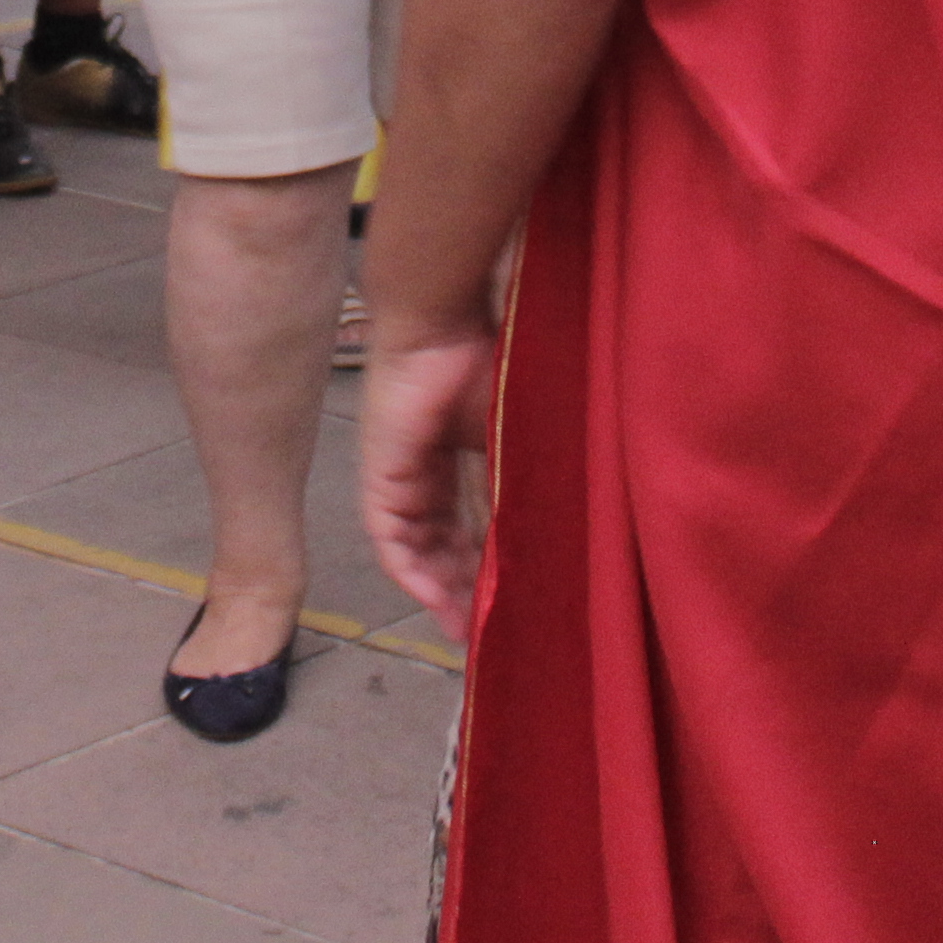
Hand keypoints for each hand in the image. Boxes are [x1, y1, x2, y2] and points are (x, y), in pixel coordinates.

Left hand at [357, 317, 501, 637]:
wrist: (448, 318)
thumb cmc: (494, 357)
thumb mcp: (521, 433)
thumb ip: (529, 478)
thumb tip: (562, 530)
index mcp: (462, 452)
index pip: (471, 521)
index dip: (487, 561)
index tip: (509, 597)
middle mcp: (428, 468)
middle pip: (443, 542)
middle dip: (463, 585)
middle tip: (485, 624)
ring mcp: (401, 472)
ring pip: (417, 546)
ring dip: (438, 586)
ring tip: (464, 622)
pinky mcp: (380, 474)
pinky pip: (389, 536)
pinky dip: (410, 569)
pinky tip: (433, 596)